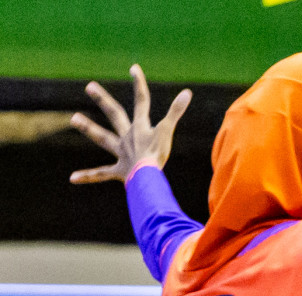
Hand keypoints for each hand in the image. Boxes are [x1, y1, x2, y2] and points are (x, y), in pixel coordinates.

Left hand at [70, 64, 191, 183]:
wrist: (146, 176)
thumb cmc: (157, 154)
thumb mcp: (168, 132)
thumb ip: (176, 112)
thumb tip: (187, 92)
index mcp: (140, 127)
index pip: (141, 102)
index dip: (138, 84)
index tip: (133, 68)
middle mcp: (127, 137)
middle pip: (115, 114)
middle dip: (103, 100)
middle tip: (89, 86)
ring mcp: (122, 153)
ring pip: (103, 138)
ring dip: (89, 128)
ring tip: (73, 119)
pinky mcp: (119, 172)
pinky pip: (100, 174)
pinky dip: (88, 176)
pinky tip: (72, 178)